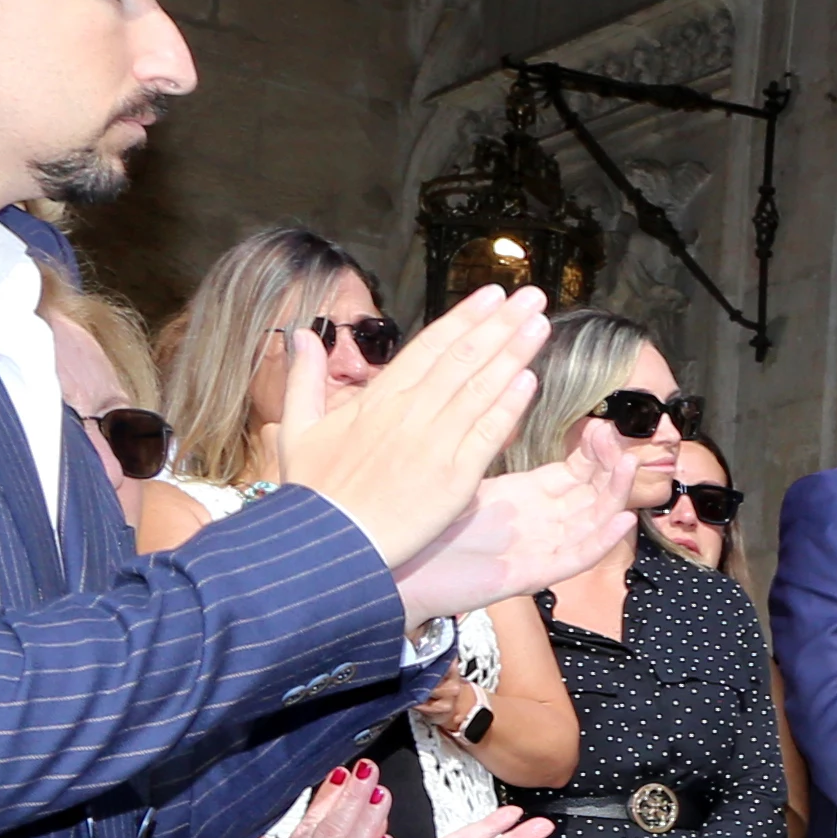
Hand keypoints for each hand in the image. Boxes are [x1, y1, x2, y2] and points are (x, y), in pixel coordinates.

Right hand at [271, 288, 555, 572]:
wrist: (329, 543)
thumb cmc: (314, 492)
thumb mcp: (296, 428)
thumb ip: (305, 378)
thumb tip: (302, 333)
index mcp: (378, 399)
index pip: (429, 347)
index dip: (464, 318)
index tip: (490, 294)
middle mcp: (410, 413)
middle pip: (462, 358)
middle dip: (500, 324)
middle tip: (530, 296)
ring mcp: (434, 444)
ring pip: (480, 389)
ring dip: (513, 354)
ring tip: (540, 325)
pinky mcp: (453, 478)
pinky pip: (486, 435)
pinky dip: (507, 407)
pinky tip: (528, 381)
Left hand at [385, 424, 633, 628]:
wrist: (396, 570)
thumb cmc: (424, 525)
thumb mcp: (462, 474)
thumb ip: (488, 443)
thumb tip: (504, 399)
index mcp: (527, 499)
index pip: (577, 474)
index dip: (594, 452)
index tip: (600, 426)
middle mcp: (540, 524)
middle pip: (592, 495)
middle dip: (609, 466)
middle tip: (614, 437)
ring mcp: (539, 550)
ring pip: (592, 524)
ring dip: (614, 495)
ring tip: (627, 466)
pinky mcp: (529, 575)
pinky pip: (574, 559)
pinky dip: (600, 541)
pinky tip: (621, 519)